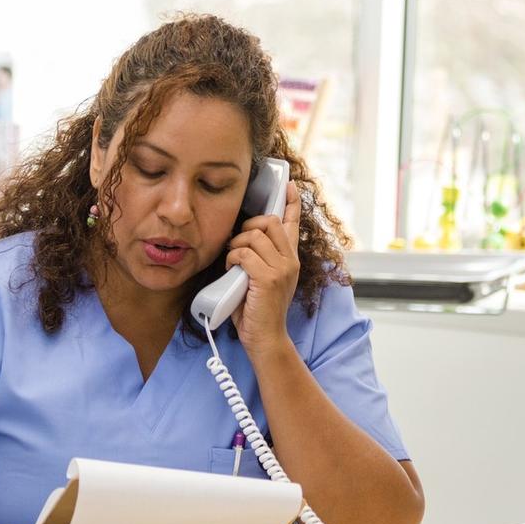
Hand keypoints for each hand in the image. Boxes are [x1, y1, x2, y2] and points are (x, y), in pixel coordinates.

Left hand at [226, 181, 301, 358]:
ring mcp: (282, 269)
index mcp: (291, 260)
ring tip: (232, 260)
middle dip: (248, 226)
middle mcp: (290, 261)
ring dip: (236, 245)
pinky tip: (230, 269)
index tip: (290, 185)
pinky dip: (232, 258)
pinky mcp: (268, 278)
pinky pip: (244, 253)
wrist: (265, 338)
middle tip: (238, 244)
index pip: (293, 223)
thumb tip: (244, 238)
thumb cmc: (258, 311)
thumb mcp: (263, 280)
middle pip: (269, 221)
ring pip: (254, 236)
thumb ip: (260, 259)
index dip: (291, 202)